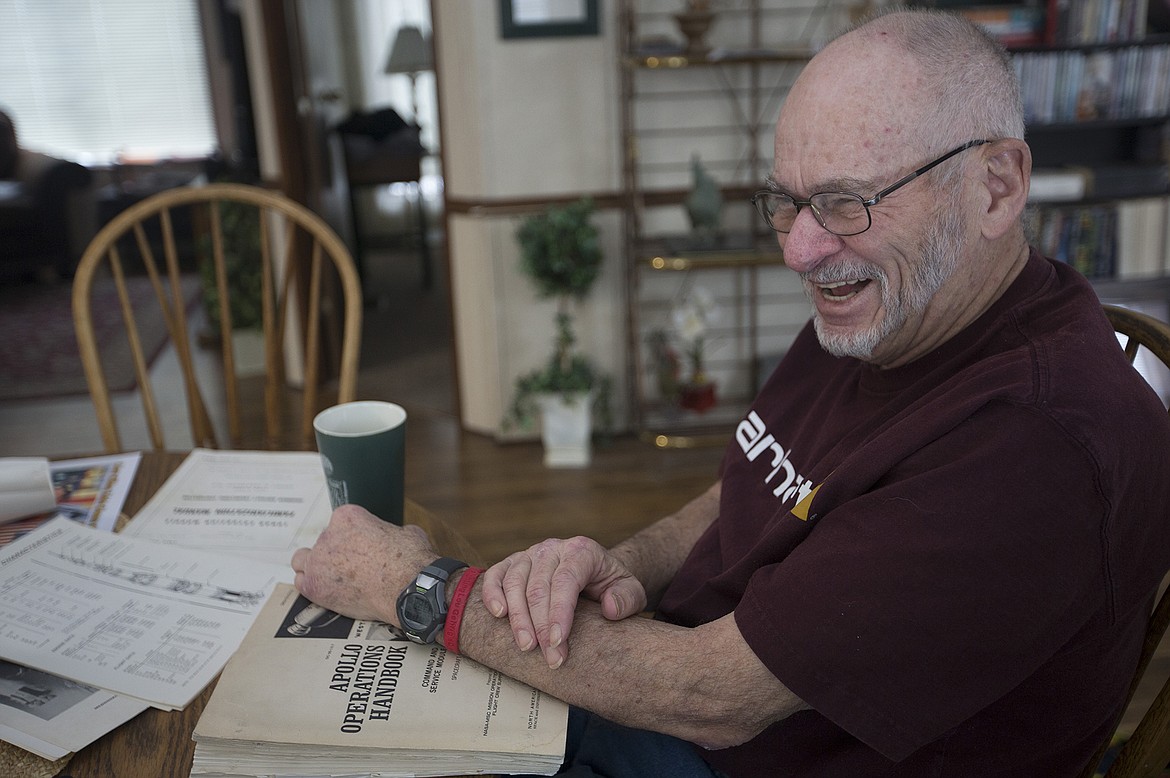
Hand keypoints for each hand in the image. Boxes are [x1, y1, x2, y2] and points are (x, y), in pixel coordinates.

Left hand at [291, 504, 435, 623]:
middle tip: (351, 566)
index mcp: (348, 516)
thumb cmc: (410, 560)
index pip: (340, 522)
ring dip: (314, 566)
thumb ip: (391, 532)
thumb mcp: (406, 532)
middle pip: (323, 541)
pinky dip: (313, 586)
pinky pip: (301, 582)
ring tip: (331, 577)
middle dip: (335, 552)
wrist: (407, 587)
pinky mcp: (314, 585)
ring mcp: (318, 560)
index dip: (352, 537)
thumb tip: (397, 537)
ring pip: (303, 559)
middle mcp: (328, 534)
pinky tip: (327, 592)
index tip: (362, 548)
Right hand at [481, 536, 646, 668]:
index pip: (566, 580)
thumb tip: (610, 609)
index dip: (559, 613)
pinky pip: (496, 575)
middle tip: (548, 658)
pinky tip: (498, 615)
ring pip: (515, 582)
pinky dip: (492, 593)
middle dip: (541, 626)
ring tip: (526, 647)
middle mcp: (553, 548)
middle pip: (538, 586)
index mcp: (581, 551)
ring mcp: (530, 554)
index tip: (558, 642)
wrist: (596, 573)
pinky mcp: (514, 562)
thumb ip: (627, 599)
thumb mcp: (630, 590)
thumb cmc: (612, 585)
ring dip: (517, 618)